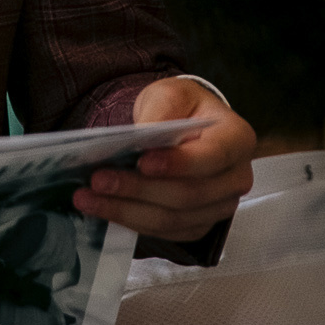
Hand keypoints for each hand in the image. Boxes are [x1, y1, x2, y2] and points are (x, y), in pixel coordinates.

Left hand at [73, 76, 255, 241]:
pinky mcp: (198, 224)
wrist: (183, 126)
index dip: (178, 164)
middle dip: (139, 189)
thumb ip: (161, 111)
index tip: (141, 162)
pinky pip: (165, 231)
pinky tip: (102, 208)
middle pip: (189, 194)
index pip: (212, 157)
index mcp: (237, 139)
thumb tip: (143, 137)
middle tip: (98, 180)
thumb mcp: (171, 93)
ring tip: (88, 197)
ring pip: (173, 218)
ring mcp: (220, 206)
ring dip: (126, 210)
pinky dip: (131, 222)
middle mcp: (236, 177)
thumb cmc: (181, 108)